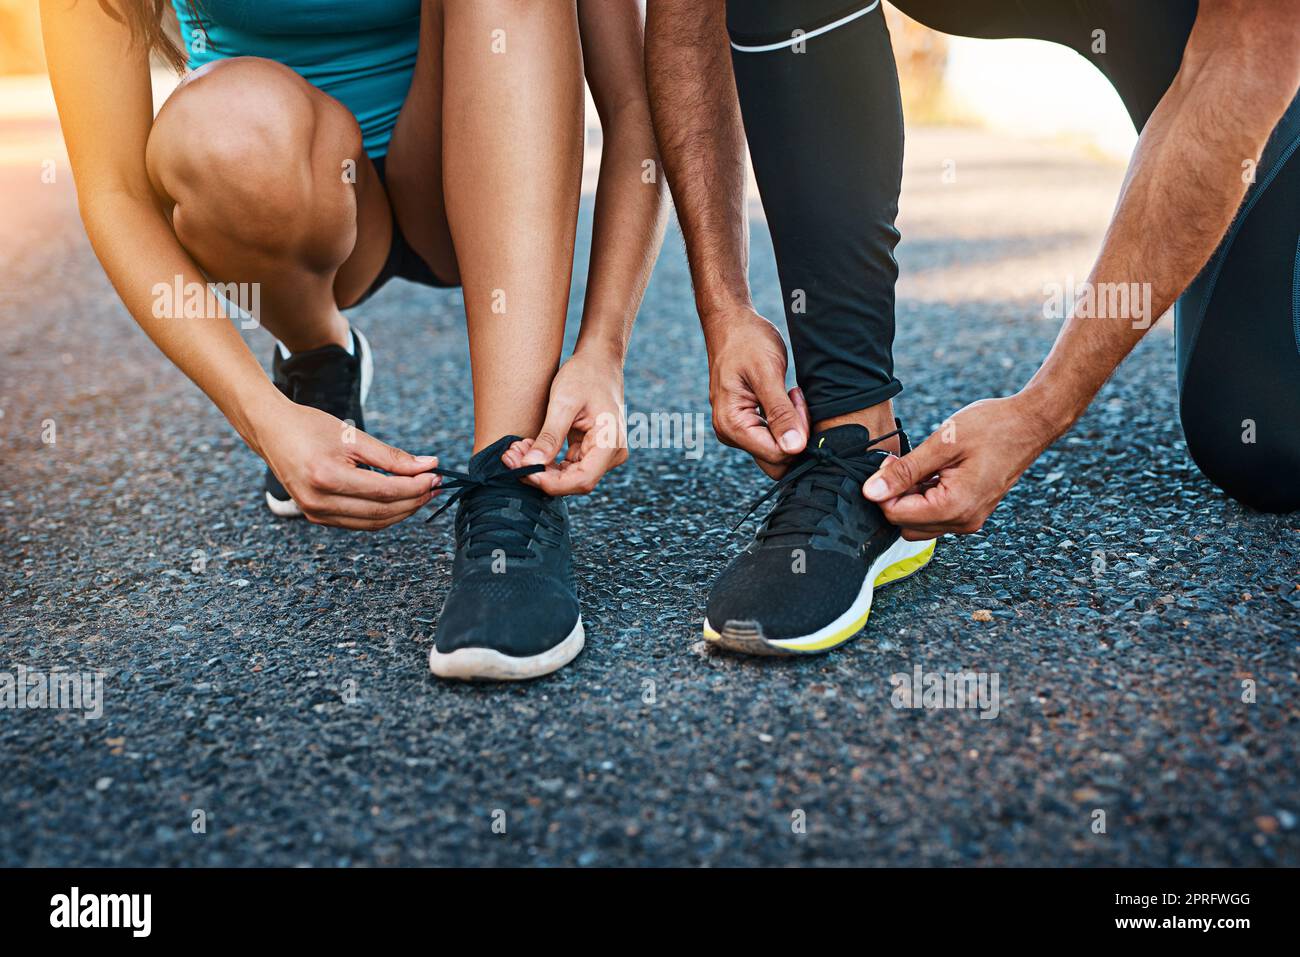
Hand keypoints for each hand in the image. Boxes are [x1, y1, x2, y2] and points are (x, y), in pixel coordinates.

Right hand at [253, 398, 439, 528]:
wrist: (271, 431)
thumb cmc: (310, 427)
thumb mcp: (354, 436)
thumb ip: (392, 456)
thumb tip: (428, 465)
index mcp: (328, 477)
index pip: (385, 491)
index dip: (416, 486)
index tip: (436, 475)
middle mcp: (319, 501)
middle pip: (382, 512)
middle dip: (414, 500)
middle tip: (435, 484)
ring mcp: (315, 513)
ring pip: (373, 523)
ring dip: (402, 510)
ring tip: (422, 492)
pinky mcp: (316, 516)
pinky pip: (358, 523)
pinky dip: (382, 514)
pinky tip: (399, 499)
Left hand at [504, 346, 627, 495]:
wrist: (599, 360)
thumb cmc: (585, 375)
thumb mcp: (564, 403)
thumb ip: (549, 437)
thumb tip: (529, 465)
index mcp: (611, 443)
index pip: (582, 479)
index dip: (551, 482)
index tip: (522, 471)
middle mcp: (612, 454)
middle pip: (574, 481)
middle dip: (540, 474)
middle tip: (510, 458)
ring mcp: (603, 454)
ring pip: (569, 475)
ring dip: (540, 468)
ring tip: (515, 451)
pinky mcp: (592, 450)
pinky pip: (569, 465)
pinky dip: (547, 461)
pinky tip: (528, 448)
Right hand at [704, 307, 809, 477]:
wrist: (731, 324)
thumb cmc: (746, 342)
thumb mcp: (767, 374)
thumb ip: (780, 414)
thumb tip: (794, 449)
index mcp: (731, 425)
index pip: (777, 455)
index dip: (797, 435)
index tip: (796, 398)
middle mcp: (730, 434)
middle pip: (777, 459)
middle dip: (795, 434)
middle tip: (795, 397)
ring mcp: (737, 431)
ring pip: (778, 449)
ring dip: (792, 425)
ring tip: (789, 393)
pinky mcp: (746, 424)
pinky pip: (773, 437)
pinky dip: (786, 421)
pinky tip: (785, 397)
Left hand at [862, 393, 1062, 539]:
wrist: (1030, 423)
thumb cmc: (991, 427)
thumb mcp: (941, 444)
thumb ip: (904, 471)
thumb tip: (870, 493)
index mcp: (954, 507)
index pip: (896, 515)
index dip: (883, 490)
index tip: (890, 463)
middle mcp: (963, 522)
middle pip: (905, 524)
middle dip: (895, 497)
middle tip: (902, 464)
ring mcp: (968, 519)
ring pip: (919, 523)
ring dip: (910, 498)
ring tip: (922, 465)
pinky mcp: (970, 512)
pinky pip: (936, 515)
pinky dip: (925, 497)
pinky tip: (933, 471)